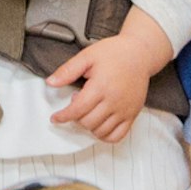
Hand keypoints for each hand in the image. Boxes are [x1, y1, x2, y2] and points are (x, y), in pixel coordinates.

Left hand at [45, 24, 168, 144]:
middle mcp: (114, 101)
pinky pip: (117, 136)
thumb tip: (50, 82)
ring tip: (90, 110)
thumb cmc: (114, 53)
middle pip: (87, 122)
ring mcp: (124, 110)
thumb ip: (68, 71)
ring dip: (89, 126)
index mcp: (101, 86)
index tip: (56, 118)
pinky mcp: (133, 114)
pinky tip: (99, 124)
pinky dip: (105, 135)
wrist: (140, 54)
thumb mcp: (87, 56)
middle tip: (78, 104)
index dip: (63, 116)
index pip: (77, 110)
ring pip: (101, 131)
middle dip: (76, 117)